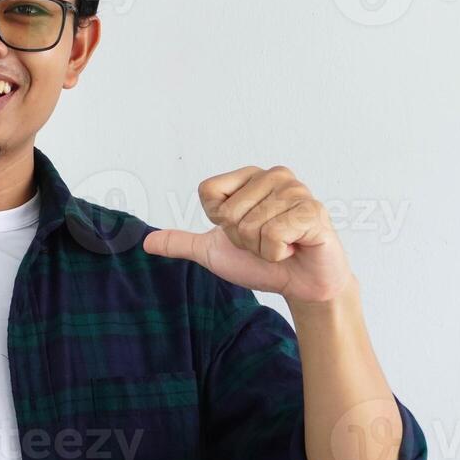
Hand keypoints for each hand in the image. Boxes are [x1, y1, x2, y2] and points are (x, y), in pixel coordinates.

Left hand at [142, 165, 353, 304]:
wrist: (301, 284)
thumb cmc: (262, 262)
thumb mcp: (214, 252)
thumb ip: (182, 243)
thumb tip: (146, 242)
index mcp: (249, 176)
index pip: (208, 192)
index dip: (219, 222)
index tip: (241, 230)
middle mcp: (274, 175)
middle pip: (229, 213)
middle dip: (242, 239)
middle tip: (265, 242)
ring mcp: (296, 190)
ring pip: (250, 227)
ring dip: (261, 249)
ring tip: (282, 245)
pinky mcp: (313, 210)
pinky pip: (273, 236)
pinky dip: (278, 253)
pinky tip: (294, 248)